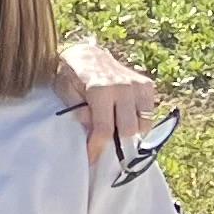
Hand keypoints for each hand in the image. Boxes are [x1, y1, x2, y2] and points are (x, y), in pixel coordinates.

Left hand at [56, 46, 160, 162]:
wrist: (86, 55)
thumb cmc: (71, 76)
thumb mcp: (65, 93)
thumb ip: (79, 112)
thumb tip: (91, 132)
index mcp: (101, 90)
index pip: (104, 129)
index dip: (98, 147)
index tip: (92, 158)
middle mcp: (124, 87)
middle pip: (128, 129)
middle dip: (115, 141)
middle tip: (104, 143)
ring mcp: (138, 86)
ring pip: (143, 124)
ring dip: (130, 132)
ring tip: (115, 130)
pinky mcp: (147, 85)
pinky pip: (149, 113)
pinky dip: (139, 121)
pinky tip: (125, 119)